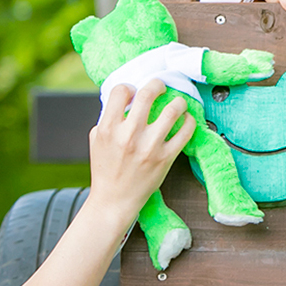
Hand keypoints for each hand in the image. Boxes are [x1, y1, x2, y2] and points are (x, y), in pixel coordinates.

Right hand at [87, 82, 193, 219]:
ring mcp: (149, 147)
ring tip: (177, 103)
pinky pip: (186, 131)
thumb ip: (109, 118)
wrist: (114, 201)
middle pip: (148, 93)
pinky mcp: (165, 158)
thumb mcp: (97, 140)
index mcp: (108, 129)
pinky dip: (189, 121)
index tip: (135, 93)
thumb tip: (127, 98)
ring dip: (178, 102)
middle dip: (157, 84)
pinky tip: (185, 120)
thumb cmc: (106, 170)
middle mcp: (129, 136)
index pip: (121, 90)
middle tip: (161, 87)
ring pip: (173, 110)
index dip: (130, 88)